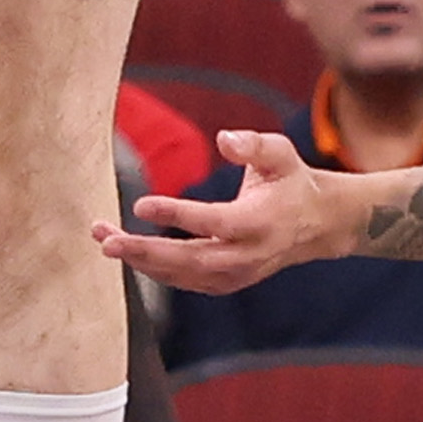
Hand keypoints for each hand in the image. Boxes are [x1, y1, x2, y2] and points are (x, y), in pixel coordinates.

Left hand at [95, 124, 356, 291]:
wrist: (317, 224)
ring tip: (105, 239)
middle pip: (193, 260)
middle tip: (107, 240)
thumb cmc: (291, 181)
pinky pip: (187, 281)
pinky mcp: (228, 282)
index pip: (214, 222)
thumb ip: (253, 145)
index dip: (177, 215)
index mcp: (261, 223)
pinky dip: (156, 270)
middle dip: (146, 252)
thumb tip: (224, 139)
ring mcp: (238, 274)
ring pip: (185, 275)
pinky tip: (128, 252)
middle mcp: (248, 255)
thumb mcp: (280, 153)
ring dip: (142, 261)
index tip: (141, 205)